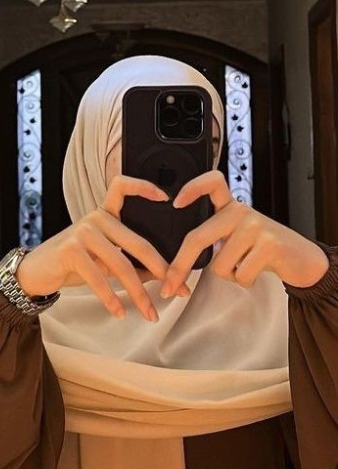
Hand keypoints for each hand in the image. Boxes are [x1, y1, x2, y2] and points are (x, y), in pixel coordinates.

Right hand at [16, 174, 188, 321]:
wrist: (36, 271)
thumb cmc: (73, 263)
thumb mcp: (104, 260)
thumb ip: (130, 262)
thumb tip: (163, 277)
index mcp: (105, 214)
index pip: (122, 188)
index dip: (144, 187)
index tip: (166, 198)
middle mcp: (96, 218)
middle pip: (138, 243)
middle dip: (161, 271)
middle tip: (177, 290)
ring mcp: (83, 232)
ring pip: (122, 265)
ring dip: (138, 294)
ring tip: (150, 313)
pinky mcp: (71, 250)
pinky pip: (99, 278)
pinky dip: (111, 299)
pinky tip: (120, 312)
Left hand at [160, 170, 329, 297]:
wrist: (300, 258)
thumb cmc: (261, 249)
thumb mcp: (236, 235)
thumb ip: (212, 237)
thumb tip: (174, 266)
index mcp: (230, 206)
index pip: (212, 182)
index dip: (192, 188)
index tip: (175, 203)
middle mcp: (241, 212)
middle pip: (198, 238)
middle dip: (179, 266)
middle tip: (168, 286)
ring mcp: (255, 226)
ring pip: (219, 265)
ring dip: (229, 275)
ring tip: (245, 266)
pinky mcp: (269, 245)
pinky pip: (240, 274)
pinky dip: (245, 281)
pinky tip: (256, 271)